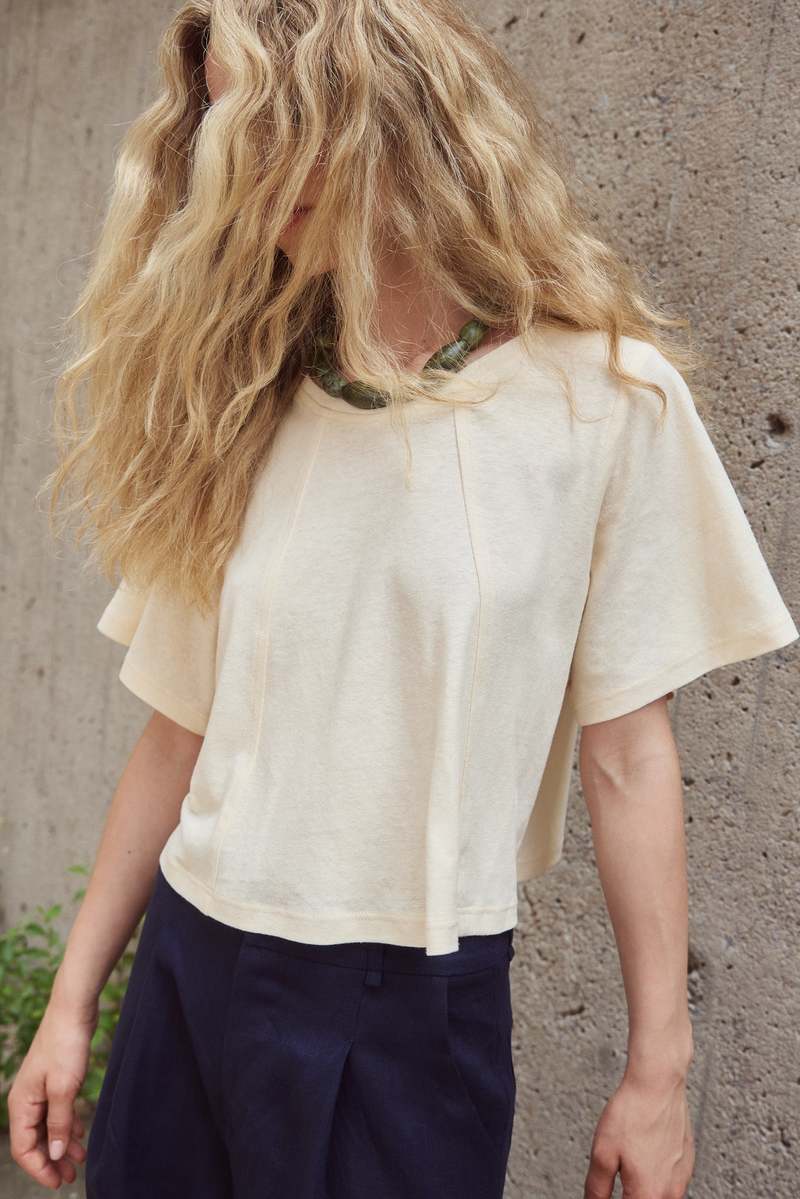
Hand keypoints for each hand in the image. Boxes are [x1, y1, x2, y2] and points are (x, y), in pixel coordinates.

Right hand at [7, 997, 97, 1189]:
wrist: (74, 1009)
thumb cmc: (65, 1044)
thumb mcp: (64, 1087)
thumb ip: (60, 1122)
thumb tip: (56, 1155)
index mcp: (22, 1104)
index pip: (24, 1148)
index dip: (40, 1168)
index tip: (59, 1182)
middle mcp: (27, 1100)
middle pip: (35, 1141)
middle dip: (52, 1161)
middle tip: (71, 1177)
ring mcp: (41, 1090)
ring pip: (48, 1128)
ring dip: (62, 1146)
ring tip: (80, 1161)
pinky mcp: (55, 1082)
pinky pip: (58, 1113)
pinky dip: (68, 1127)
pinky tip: (80, 1136)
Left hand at [583, 1069, 694, 1198]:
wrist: (657, 1084)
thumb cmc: (632, 1113)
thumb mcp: (602, 1154)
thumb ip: (597, 1188)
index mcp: (647, 1195)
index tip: (605, 1196)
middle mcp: (669, 1192)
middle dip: (630, 1196)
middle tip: (619, 1182)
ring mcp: (681, 1178)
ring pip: (661, 1198)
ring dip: (643, 1191)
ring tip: (629, 1172)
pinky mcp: (687, 1163)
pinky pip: (671, 1184)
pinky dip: (656, 1180)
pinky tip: (644, 1162)